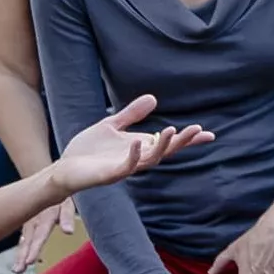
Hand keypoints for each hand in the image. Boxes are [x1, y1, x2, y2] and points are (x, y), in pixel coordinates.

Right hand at [13, 197, 76, 271]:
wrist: (46, 181)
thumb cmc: (61, 195)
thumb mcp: (67, 204)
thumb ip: (66, 217)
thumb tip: (68, 232)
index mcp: (44, 217)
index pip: (39, 236)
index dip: (34, 249)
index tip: (29, 262)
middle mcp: (33, 221)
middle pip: (28, 241)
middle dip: (23, 256)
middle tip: (19, 270)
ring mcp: (29, 223)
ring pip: (24, 241)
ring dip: (20, 255)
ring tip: (17, 270)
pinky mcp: (28, 224)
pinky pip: (24, 239)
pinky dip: (22, 250)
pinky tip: (19, 262)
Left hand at [52, 93, 213, 196]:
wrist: (65, 167)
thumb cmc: (88, 149)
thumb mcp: (111, 125)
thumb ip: (132, 114)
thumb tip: (154, 98)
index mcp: (139, 147)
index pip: (168, 143)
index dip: (188, 140)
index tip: (208, 133)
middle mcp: (137, 159)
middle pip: (166, 151)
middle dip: (182, 142)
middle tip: (198, 130)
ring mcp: (125, 167)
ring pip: (151, 159)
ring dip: (163, 145)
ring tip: (172, 129)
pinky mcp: (110, 174)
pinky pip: (126, 167)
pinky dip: (134, 156)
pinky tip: (138, 142)